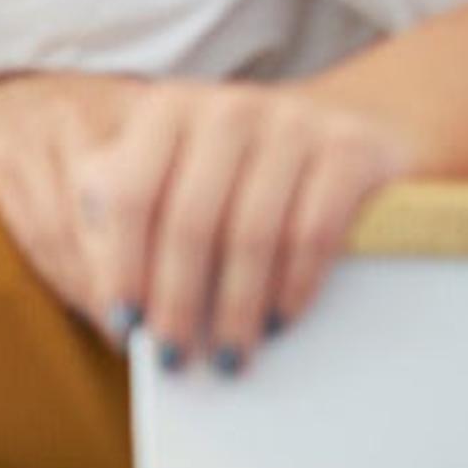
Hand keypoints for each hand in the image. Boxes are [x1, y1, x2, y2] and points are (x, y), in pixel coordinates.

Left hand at [0, 72, 411, 369]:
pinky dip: (293, 285)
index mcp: (167, 111)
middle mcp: (226, 109)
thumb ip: (127, 221)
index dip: (123, 264)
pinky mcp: (351, 150)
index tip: (125, 325)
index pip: (130, 193)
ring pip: (252, 232)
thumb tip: (115, 307)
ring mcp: (293, 123)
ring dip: (236, 307)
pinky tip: (279, 323)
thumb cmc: (240, 177)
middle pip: (190, 219)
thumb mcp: (176, 179)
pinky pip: (314, 231)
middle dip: (179, 300)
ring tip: (228, 358)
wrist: (352, 140)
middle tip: (175, 358)